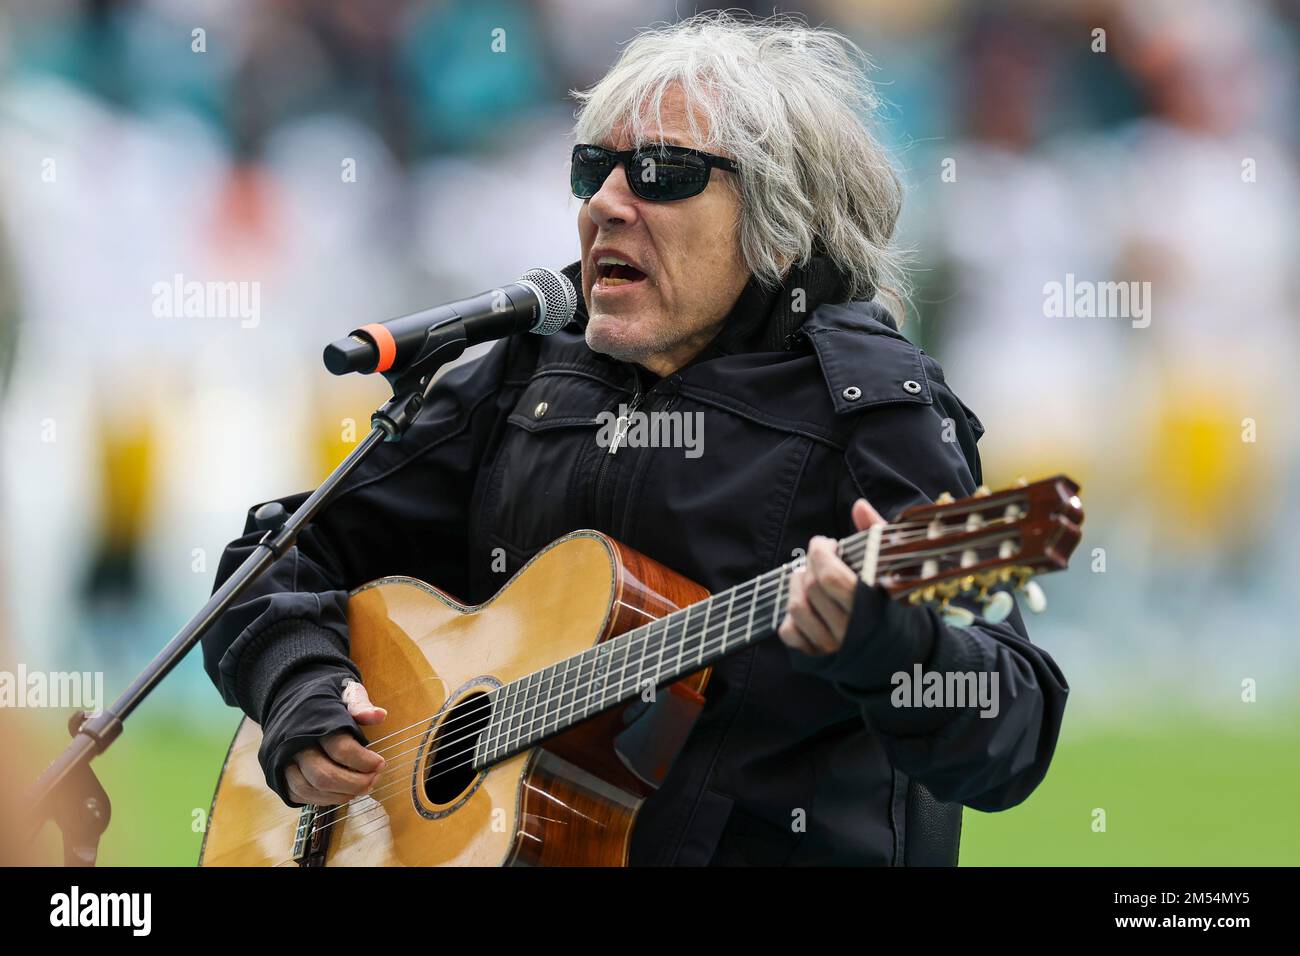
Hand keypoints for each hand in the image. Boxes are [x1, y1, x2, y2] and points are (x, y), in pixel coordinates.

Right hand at [284, 680, 387, 805]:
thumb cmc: (326, 698)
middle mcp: (295, 744)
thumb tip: (380, 715)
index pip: (340, 749)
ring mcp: (283, 760)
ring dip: (340, 795)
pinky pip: (299, 795)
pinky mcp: (278, 773)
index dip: (364, 761)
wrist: (291, 697)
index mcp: (314, 722)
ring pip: (310, 789)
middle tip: (373, 781)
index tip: (380, 763)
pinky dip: (323, 799)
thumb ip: (361, 705)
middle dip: (354, 784)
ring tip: (361, 788)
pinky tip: (342, 793)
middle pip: (323, 775)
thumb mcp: (345, 693)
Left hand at [778, 498, 884, 655]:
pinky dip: (789, 616)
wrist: (901, 655)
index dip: (821, 552)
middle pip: (811, 588)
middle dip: (809, 564)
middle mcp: (849, 631)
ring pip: (796, 608)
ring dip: (795, 585)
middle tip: (818, 557)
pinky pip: (790, 633)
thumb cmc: (893, 605)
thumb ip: (876, 535)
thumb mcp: (892, 570)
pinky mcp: (817, 658)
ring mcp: (831, 647)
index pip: (831, 576)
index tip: (827, 543)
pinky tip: (804, 605)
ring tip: (806, 576)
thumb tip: (858, 505)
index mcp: (870, 608)